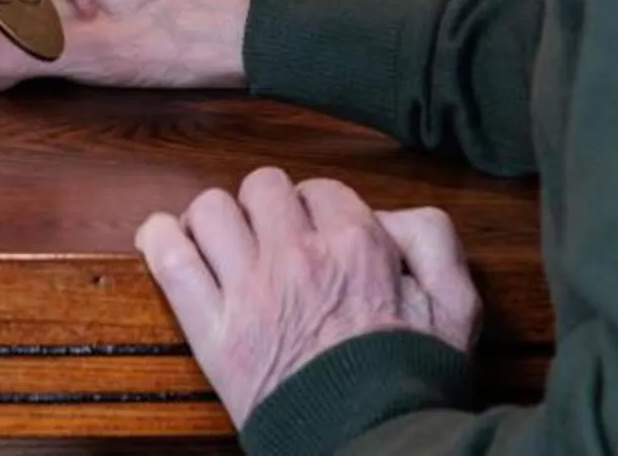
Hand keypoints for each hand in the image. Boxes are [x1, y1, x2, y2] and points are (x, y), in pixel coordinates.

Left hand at [137, 168, 478, 427]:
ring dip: (216, 220)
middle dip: (268, 207)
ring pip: (211, 209)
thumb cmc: (411, 382)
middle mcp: (300, 256)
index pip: (321, 189)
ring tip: (223, 243)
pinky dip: (160, 240)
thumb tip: (389, 214)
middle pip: (263, 187)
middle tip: (272, 238)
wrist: (371, 443)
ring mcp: (250, 291)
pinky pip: (171, 260)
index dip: (318, 210)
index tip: (316, 235)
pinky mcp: (214, 332)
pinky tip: (165, 239)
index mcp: (358, 245)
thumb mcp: (457, 306)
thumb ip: (433, 239)